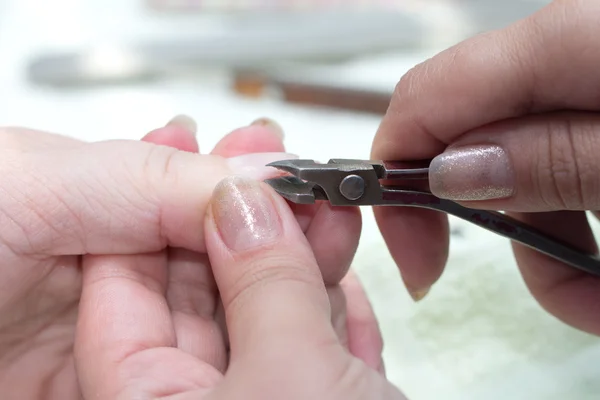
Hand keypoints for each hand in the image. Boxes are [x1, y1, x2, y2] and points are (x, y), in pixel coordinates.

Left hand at [0, 116, 369, 397]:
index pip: (197, 194)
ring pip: (216, 316)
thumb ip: (148, 175)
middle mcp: (114, 269)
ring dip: (271, 291)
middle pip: (217, 255)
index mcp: (96, 206)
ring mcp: (118, 337)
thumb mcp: (32, 181)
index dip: (253, 188)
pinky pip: (189, 375)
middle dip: (277, 233)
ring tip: (323, 259)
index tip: (301, 182)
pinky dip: (240, 355)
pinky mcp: (116, 391)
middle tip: (325, 217)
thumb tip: (254, 178)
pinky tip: (284, 326)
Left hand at [74, 172, 402, 398]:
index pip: (131, 290)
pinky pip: (304, 352)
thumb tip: (246, 195)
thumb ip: (260, 281)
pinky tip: (348, 280)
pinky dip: (332, 316)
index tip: (215, 168)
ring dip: (303, 264)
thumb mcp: (288, 381)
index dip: (174, 218)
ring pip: (262, 317)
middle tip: (284, 175)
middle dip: (252, 230)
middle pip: (205, 296)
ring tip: (329, 207)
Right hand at [371, 0, 599, 333]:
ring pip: (523, 174)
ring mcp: (585, 90)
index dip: (398, 177)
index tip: (415, 255)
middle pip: (472, 142)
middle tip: (553, 285)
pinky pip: (567, 177)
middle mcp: (566, 56)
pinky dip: (582, 237)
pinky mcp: (598, 122)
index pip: (426, 100)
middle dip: (500, 225)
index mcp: (567, 41)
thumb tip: (448, 171)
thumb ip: (552, 158)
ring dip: (553, 250)